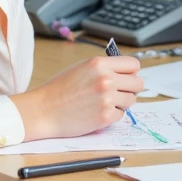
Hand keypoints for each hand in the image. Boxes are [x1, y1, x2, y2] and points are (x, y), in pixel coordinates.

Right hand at [11, 55, 143, 141]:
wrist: (43, 110)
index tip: (125, 78)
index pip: (133, 64)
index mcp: (99, 64)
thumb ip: (104, 68)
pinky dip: (112, 115)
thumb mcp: (81, 68)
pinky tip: (96, 113)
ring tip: (103, 103)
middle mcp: (106, 79)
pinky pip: (121, 115)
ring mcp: (107, 98)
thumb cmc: (59, 89)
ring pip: (131, 100)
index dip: (130, 73)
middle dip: (130, 89)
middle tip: (117, 93)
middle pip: (138, 83)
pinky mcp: (105, 116)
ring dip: (121, 103)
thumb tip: (127, 74)